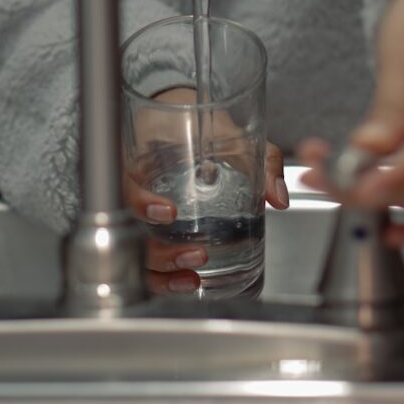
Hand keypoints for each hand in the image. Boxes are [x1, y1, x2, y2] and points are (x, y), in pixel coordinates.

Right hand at [125, 87, 287, 294]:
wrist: (189, 120)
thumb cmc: (203, 125)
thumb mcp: (234, 135)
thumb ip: (262, 160)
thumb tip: (279, 197)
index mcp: (143, 162)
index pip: (125, 186)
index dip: (140, 203)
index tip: (168, 212)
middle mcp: (137, 192)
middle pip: (129, 231)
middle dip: (160, 253)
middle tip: (198, 255)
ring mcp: (144, 216)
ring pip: (136, 254)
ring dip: (161, 273)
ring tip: (192, 279)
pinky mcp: (156, 232)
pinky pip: (150, 261)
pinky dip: (165, 279)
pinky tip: (189, 283)